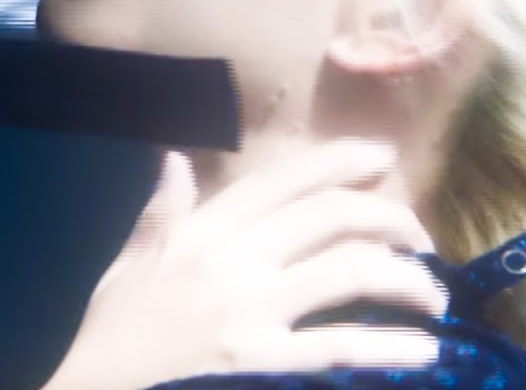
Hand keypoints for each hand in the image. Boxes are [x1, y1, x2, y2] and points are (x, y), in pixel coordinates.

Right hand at [41, 139, 447, 389]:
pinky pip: (339, 346)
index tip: (384, 160)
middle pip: (331, 216)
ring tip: (432, 293)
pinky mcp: (260, 362)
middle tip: (420, 238)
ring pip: (349, 270)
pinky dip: (391, 347)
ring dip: (406, 278)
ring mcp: (249, 311)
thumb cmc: (114, 330)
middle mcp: (231, 258)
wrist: (93, 388)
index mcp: (202, 229)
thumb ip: (162, 208)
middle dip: (390, 218)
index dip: (341, 161)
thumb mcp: (131, 260)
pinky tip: (427, 349)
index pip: (284, 180)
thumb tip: (174, 158)